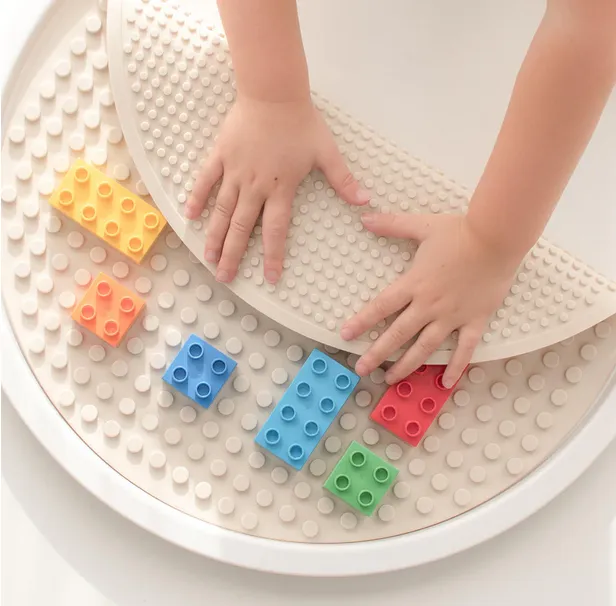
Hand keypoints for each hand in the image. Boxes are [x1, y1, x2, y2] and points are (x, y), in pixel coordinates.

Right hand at [185, 97, 369, 282]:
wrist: (273, 93)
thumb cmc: (301, 122)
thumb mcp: (327, 152)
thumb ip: (343, 180)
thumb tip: (365, 201)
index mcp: (280, 188)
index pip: (275, 230)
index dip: (272, 256)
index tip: (269, 278)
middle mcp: (255, 187)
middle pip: (241, 228)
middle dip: (233, 256)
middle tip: (224, 277)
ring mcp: (235, 172)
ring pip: (221, 211)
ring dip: (214, 236)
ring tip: (207, 258)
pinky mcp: (221, 156)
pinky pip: (205, 181)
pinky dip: (197, 198)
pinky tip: (190, 217)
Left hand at [340, 212, 519, 386]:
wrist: (498, 238)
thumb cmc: (461, 231)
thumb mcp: (422, 225)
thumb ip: (392, 224)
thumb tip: (364, 217)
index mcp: (414, 284)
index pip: (380, 306)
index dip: (361, 322)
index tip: (345, 335)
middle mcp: (429, 305)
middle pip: (397, 334)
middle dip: (377, 354)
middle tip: (361, 369)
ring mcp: (452, 316)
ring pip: (425, 347)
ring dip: (407, 365)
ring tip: (391, 379)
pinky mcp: (474, 320)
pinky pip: (464, 349)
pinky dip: (456, 366)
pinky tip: (445, 383)